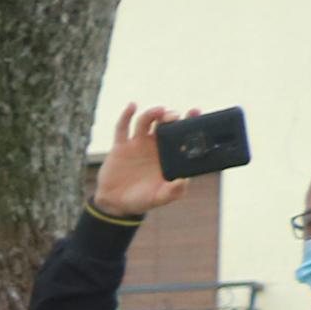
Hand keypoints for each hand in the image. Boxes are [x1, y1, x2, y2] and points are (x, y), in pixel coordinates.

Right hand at [95, 104, 189, 220]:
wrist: (115, 204)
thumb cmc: (142, 200)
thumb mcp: (160, 198)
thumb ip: (173, 191)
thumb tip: (184, 180)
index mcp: (168, 155)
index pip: (181, 134)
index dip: (188, 122)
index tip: (195, 112)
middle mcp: (154, 146)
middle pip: (164, 123)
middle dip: (170, 116)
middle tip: (173, 116)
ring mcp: (137, 145)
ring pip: (145, 122)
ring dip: (152, 113)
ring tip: (158, 111)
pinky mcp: (120, 147)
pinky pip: (122, 128)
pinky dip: (126, 115)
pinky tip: (132, 106)